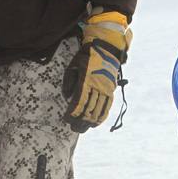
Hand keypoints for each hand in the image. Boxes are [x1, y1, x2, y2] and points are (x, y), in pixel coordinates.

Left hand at [63, 10, 130, 131]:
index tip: (66, 119)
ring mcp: (106, 90)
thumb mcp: (73, 65)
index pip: (78, 102)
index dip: (72, 113)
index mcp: (86, 81)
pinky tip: (95, 123)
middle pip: (88, 109)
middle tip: (73, 129)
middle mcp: (97, 87)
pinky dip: (101, 117)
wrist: (106, 49)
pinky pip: (107, 107)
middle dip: (79, 121)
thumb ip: (68, 81)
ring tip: (82, 129)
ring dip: (89, 122)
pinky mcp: (111, 90)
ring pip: (97, 110)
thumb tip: (66, 96)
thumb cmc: (86, 56)